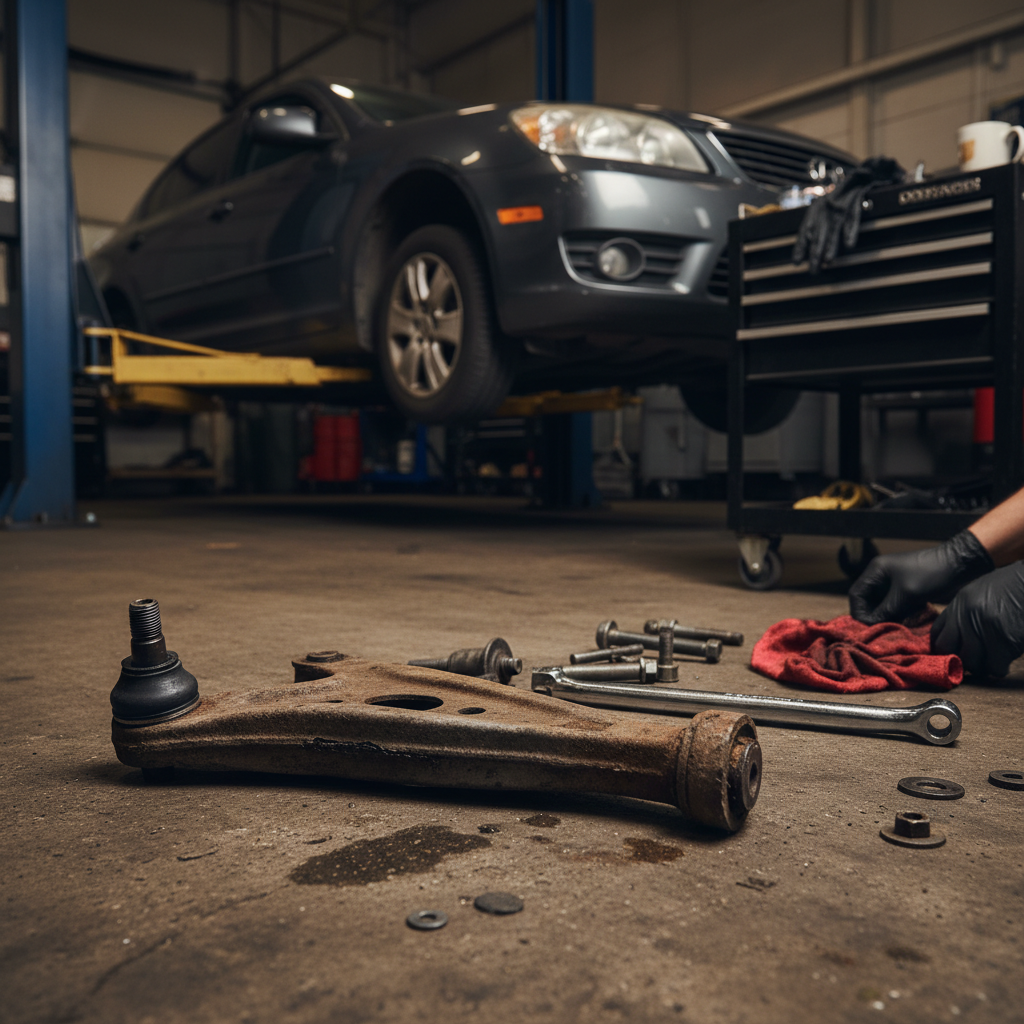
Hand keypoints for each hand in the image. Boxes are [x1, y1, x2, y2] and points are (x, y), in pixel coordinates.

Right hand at [849, 530, 993, 623]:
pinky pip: (894, 605)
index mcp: (876, 570)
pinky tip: (903, 623)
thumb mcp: (905, 594)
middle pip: (867, 600)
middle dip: (871, 616)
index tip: (867, 628)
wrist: (960, 565)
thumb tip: (871, 625)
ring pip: (880, 605)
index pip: (856, 594)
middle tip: (879, 631)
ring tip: (892, 629)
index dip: (859, 612)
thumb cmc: (931, 575)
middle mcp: (881, 576)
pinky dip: (896, 615)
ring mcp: (894, 583)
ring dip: (884, 617)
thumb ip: (886, 610)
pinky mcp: (907, 590)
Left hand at [931, 562, 1023, 676]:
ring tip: (992, 660)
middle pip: (948, 650)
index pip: (937, 633)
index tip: (954, 653)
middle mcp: (965, 615)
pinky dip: (1000, 668)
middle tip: (975, 660)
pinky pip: (994, 667)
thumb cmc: (1015, 589)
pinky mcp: (1003, 640)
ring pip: (971, 662)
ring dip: (982, 666)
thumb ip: (967, 612)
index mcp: (959, 603)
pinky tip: (1005, 661)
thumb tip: (959, 637)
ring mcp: (983, 627)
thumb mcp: (982, 593)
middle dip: (960, 659)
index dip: (944, 648)